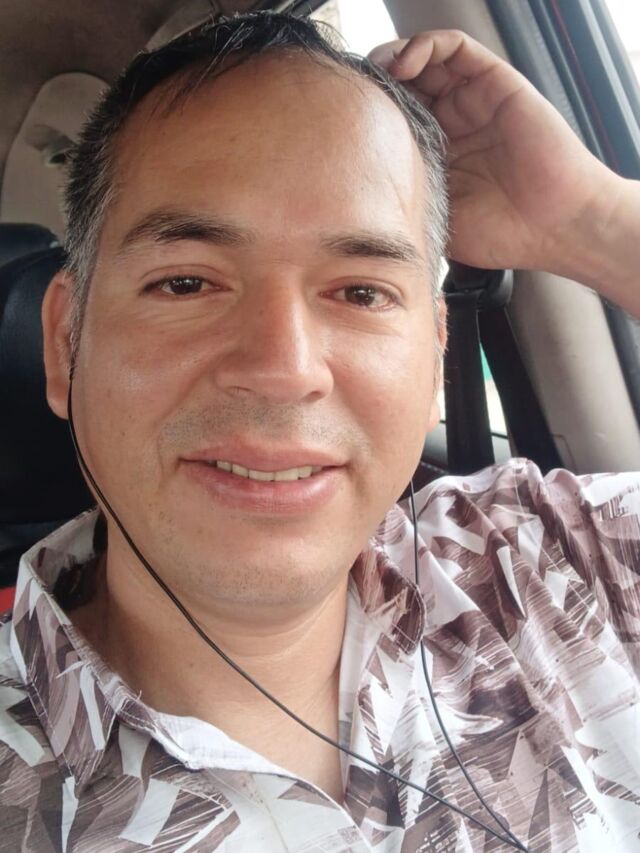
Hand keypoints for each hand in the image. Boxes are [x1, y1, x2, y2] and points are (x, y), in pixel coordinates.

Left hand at [369, 30, 619, 272]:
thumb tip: (354, 204)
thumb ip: (402, 202)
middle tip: (352, 94)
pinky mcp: (494, 83)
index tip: (339, 124)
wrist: (553, 227)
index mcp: (435, 157)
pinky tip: (405, 64)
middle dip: (374, 85)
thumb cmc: (501, 233)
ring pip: (424, 61)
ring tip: (377, 74)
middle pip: (403, 87)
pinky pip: (455, 48)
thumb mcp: (433, 222)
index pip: (391, 122)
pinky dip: (425, 46)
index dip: (365, 116)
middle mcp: (452, 125)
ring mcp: (472, 103)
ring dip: (393, 58)